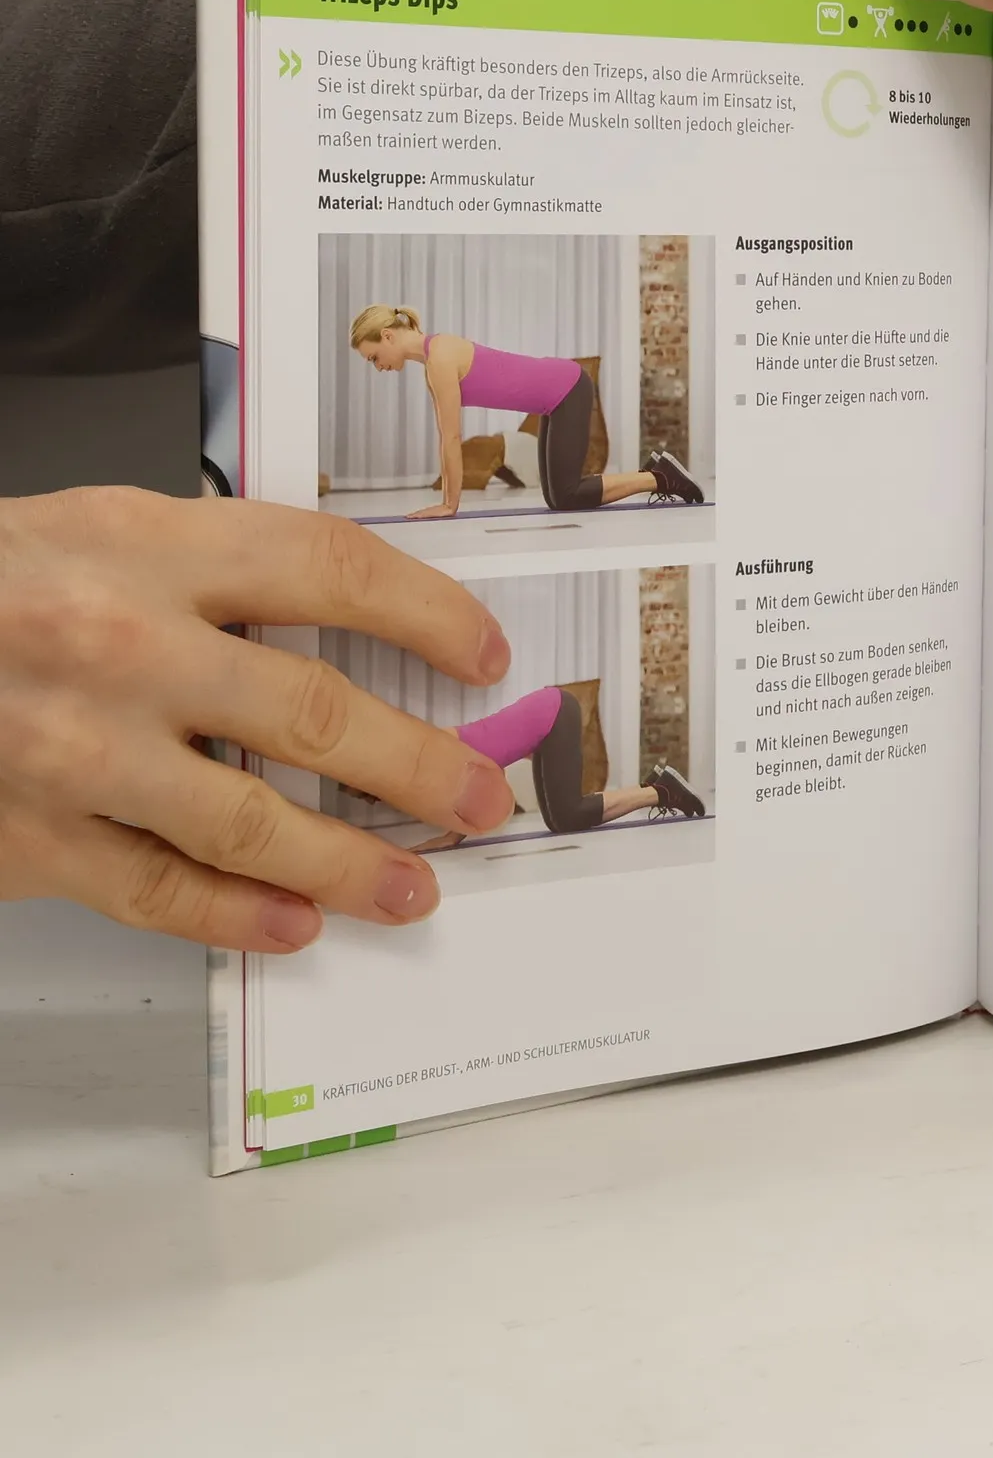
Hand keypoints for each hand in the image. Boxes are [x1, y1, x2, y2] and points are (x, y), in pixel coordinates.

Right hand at [0, 489, 517, 952]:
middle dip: (421, 764)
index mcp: (150, 549)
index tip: (484, 656)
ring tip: (415, 887)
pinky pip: (156, 891)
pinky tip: (295, 927)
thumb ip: (221, 571)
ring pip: (250, 821)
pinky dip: (237, 915)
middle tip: (480, 798)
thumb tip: (358, 628)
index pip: (333, 572)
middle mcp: (121, 648)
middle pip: (316, 710)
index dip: (429, 615)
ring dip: (350, 863)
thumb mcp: (103, 530)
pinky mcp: (30, 837)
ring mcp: (74, 752)